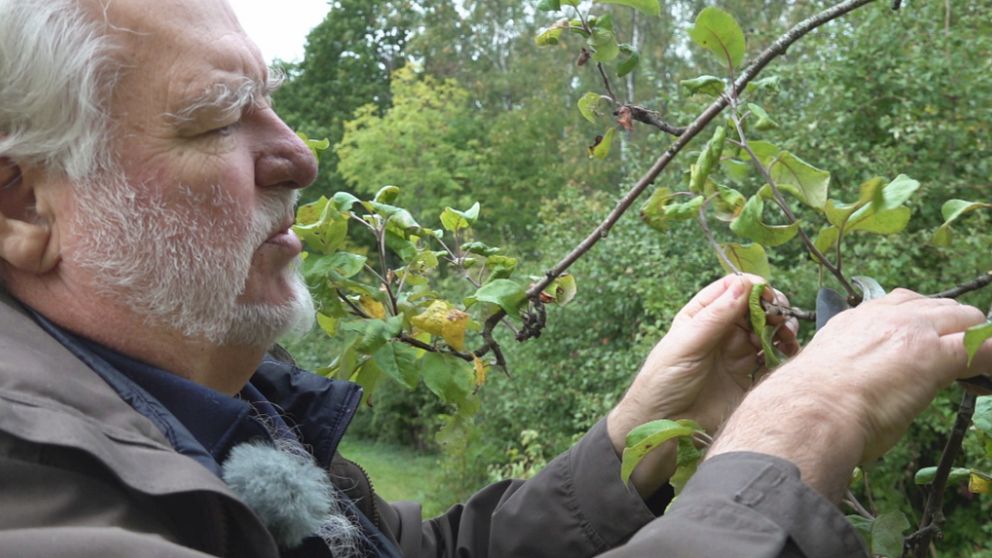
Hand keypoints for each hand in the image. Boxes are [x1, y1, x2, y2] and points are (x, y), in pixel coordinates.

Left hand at [607, 274, 798, 494]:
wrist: (664, 426)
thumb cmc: (662, 382)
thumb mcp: (685, 345)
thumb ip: (715, 317)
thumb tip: (742, 285)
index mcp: (701, 316)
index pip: (730, 289)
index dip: (751, 287)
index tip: (768, 294)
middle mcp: (721, 331)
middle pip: (755, 308)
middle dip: (772, 308)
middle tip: (781, 319)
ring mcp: (736, 353)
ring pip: (768, 331)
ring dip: (782, 329)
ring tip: (786, 336)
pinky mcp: (748, 376)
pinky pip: (772, 357)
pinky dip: (784, 351)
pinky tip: (787, 353)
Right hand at [708, 289, 991, 500]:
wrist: (809, 410)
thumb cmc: (807, 405)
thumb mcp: (824, 372)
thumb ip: (847, 366)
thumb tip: (856, 382)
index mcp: (855, 320)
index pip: (902, 305)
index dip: (922, 324)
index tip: (925, 346)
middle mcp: (884, 315)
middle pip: (940, 305)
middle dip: (954, 328)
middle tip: (958, 360)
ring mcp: (912, 331)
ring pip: (966, 318)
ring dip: (974, 339)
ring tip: (974, 366)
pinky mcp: (936, 356)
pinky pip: (983, 347)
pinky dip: (990, 359)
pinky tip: (987, 373)